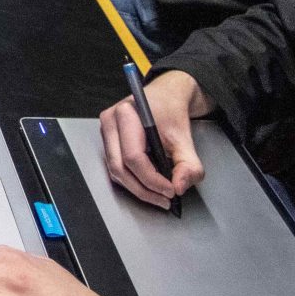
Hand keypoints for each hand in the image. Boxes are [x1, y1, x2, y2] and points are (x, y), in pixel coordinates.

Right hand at [99, 70, 206, 207]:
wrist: (166, 96)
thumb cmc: (171, 110)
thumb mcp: (185, 137)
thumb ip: (188, 164)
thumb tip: (179, 186)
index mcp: (126, 114)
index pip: (133, 157)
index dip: (151, 180)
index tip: (170, 190)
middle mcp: (110, 122)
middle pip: (120, 168)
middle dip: (143, 189)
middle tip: (164, 199)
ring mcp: (106, 132)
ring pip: (116, 171)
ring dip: (138, 188)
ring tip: (159, 195)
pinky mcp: (108, 141)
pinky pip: (116, 167)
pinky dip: (133, 180)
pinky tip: (150, 184)